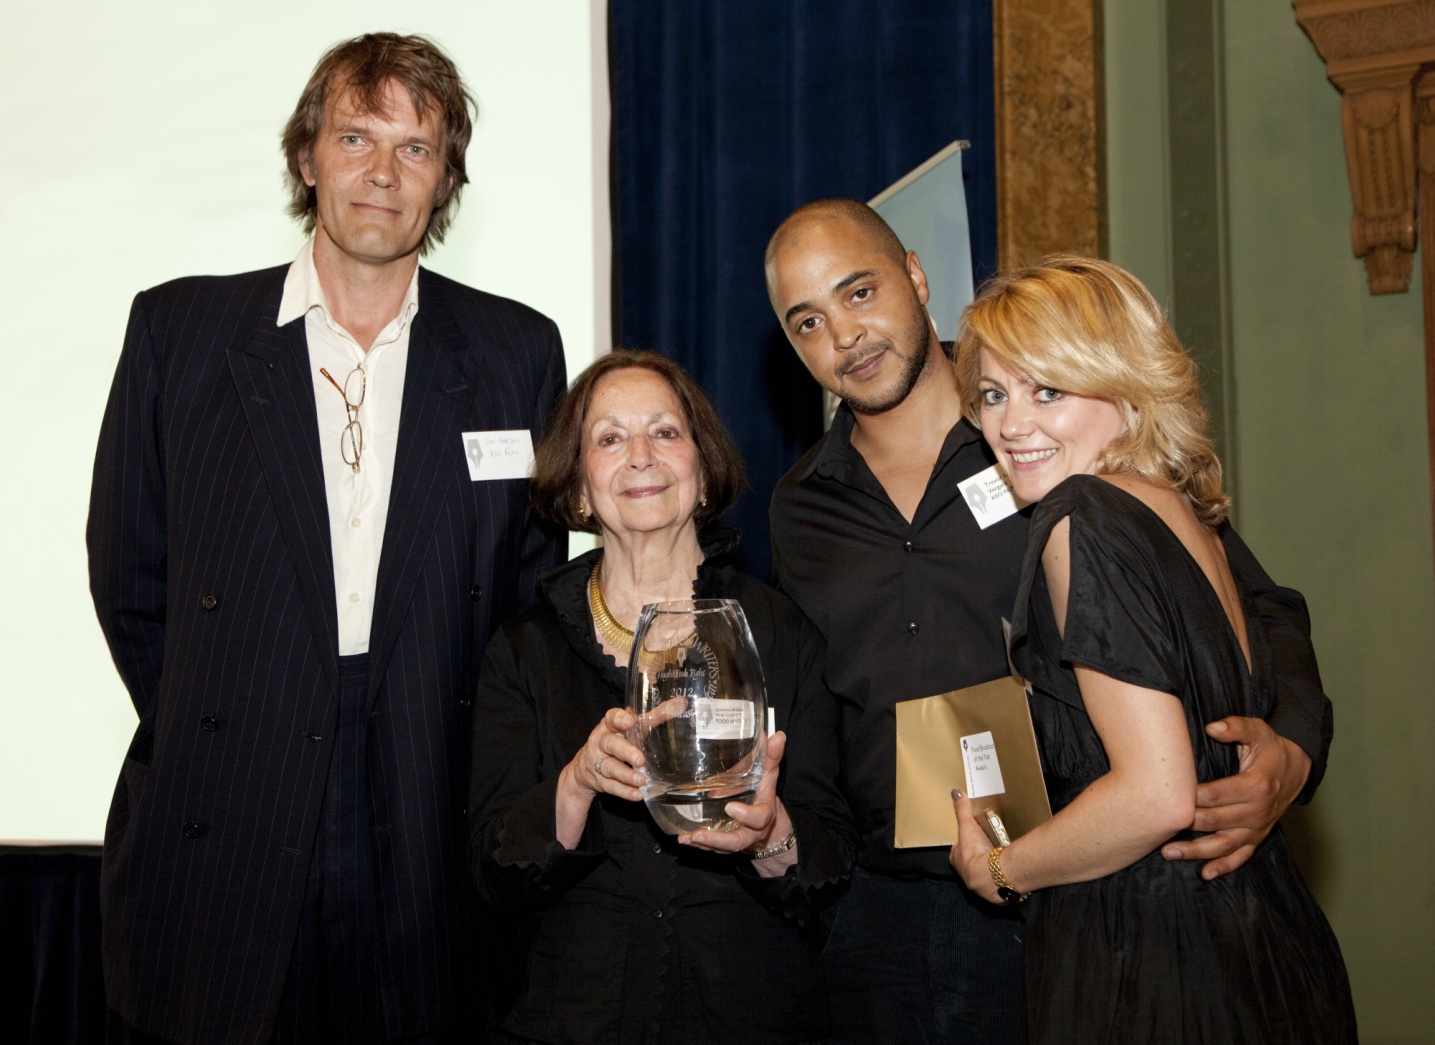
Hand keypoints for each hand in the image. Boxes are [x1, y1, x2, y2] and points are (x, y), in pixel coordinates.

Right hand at [563, 707, 646, 803]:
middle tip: (639, 759)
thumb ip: (655, 716)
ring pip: (610, 768)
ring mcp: (599, 763)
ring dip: (626, 775)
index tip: (629, 721)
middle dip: (625, 751)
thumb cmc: (617, 740)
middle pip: (610, 745)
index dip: (619, 719)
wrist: (585, 767)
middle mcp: (601, 743)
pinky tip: (637, 794)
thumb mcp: (632, 728)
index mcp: (609, 726)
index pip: (611, 719)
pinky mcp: (600, 782)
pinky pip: (612, 787)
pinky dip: (625, 792)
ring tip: (641, 780)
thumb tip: (681, 703)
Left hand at [678, 732, 795, 874]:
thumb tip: (777, 736)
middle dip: (718, 839)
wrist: (764, 819)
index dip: (745, 815)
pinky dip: (696, 844)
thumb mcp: (769, 775)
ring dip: (704, 843)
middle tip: (700, 834)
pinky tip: (683, 839)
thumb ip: (771, 757)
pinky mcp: (723, 841)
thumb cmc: (762, 792)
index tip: (730, 807)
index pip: (758, 818)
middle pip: (736, 841)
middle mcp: (750, 831)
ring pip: (721, 846)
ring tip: (688, 837)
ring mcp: (735, 838)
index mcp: (763, 814)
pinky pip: (711, 846)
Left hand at [948, 790, 1000, 903]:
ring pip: (984, 873)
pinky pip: (999, 882)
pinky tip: (1010, 870)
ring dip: (991, 866)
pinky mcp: (995, 891)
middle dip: (978, 855)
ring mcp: (980, 884)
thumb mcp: (967, 826)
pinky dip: (1003, 877)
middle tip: (988, 846)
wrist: (990, 877)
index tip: (970, 837)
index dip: (963, 843)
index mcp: (957, 860)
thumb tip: (956, 793)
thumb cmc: (974, 852)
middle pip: (970, 862)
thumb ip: (963, 810)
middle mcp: (965, 874)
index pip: (957, 850)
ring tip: (1001, 857)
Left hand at [1161, 715, 1310, 879]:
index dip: (1192, 797)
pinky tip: (1205, 874)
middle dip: (1187, 825)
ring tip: (1169, 852)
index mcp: (1256, 785)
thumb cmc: (1270, 747)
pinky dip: (1224, 867)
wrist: (1296, 768)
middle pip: (1216, 821)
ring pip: (1224, 845)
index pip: (1217, 794)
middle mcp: (1258, 811)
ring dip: (1196, 852)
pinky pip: (1241, 857)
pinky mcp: (1257, 838)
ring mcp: (1257, 828)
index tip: (1167, 796)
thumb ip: (1236, 727)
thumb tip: (1213, 727)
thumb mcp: (1258, 730)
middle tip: (1158, 826)